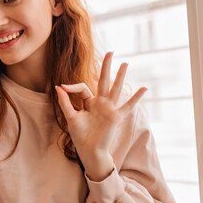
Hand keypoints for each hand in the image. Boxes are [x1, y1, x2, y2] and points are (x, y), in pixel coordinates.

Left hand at [55, 52, 146, 180]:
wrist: (89, 150)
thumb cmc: (80, 135)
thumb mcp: (70, 117)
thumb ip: (65, 102)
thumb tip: (59, 86)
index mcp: (89, 103)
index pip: (83, 88)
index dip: (72, 86)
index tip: (63, 87)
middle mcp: (101, 103)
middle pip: (104, 81)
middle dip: (107, 67)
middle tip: (111, 52)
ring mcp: (109, 109)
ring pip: (115, 89)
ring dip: (120, 76)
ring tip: (125, 63)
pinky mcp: (116, 116)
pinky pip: (127, 106)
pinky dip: (135, 98)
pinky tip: (144, 88)